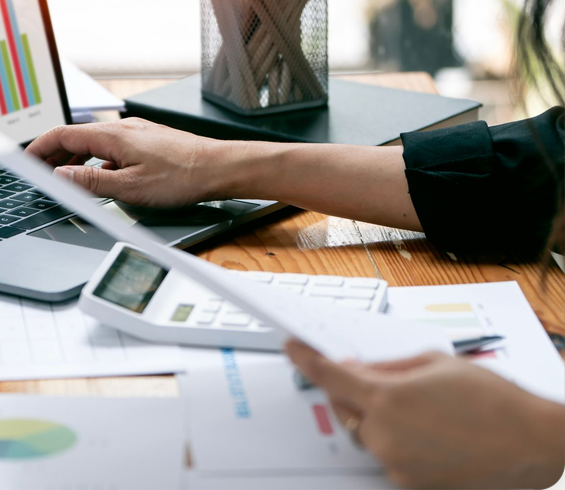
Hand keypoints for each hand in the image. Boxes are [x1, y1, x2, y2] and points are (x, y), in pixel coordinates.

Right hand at [25, 117, 235, 206]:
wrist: (218, 167)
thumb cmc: (181, 176)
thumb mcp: (131, 187)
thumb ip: (92, 181)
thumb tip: (61, 174)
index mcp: (113, 135)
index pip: (64, 134)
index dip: (40, 147)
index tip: (25, 160)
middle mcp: (121, 128)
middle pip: (76, 136)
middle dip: (53, 153)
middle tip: (38, 172)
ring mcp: (134, 133)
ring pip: (93, 142)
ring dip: (74, 157)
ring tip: (62, 175)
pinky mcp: (145, 141)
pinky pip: (110, 147)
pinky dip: (95, 160)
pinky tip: (99, 176)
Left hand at [285, 340, 564, 489]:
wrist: (533, 448)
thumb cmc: (494, 402)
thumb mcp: (435, 363)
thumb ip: (390, 366)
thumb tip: (362, 367)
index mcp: (387, 398)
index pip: (330, 375)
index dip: (306, 359)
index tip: (293, 348)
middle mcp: (385, 436)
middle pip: (346, 407)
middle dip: (353, 390)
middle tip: (379, 379)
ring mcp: (397, 466)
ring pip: (368, 434)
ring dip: (380, 418)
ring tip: (425, 410)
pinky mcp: (411, 486)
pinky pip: (391, 456)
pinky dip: (399, 441)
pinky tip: (433, 432)